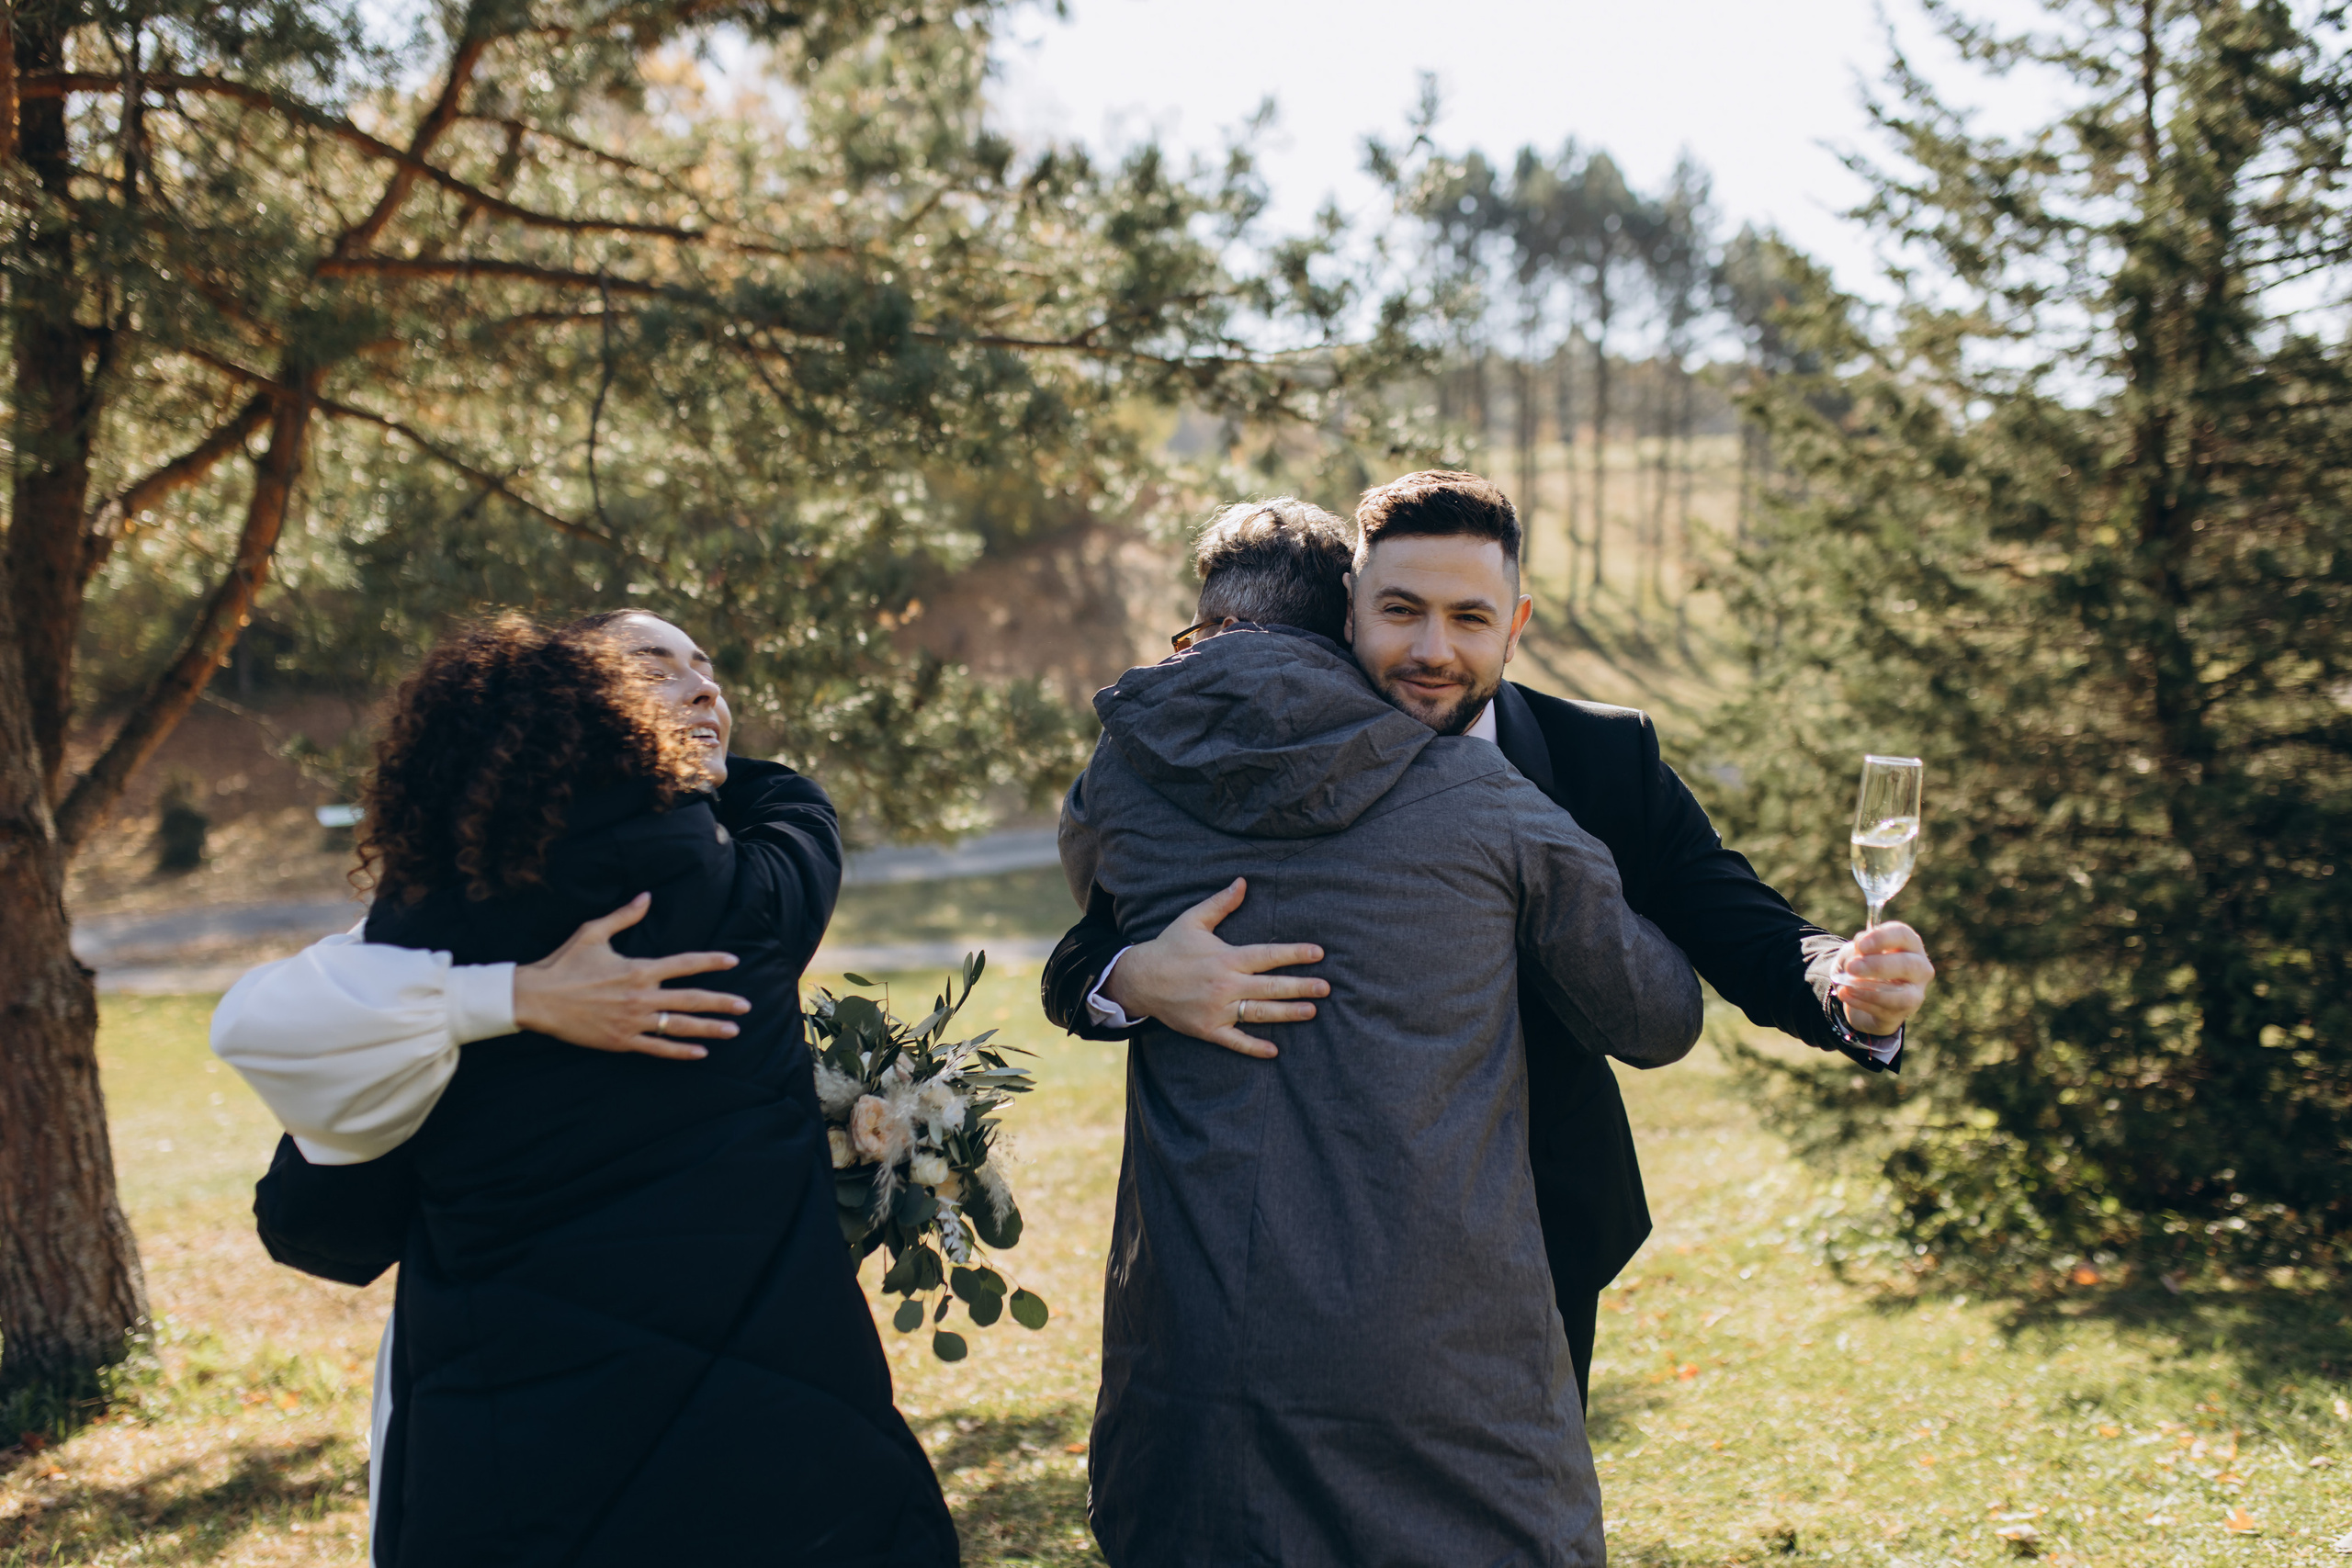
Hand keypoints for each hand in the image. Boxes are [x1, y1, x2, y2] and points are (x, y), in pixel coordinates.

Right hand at [511, 894, 746, 1060]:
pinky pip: (657, 1048)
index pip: (685, 963)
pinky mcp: (621, 1041)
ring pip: (680, 1027)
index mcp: (638, 969)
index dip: (711, 961)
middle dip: (722, 1002)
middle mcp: (641, 997)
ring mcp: (633, 1022)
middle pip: (691, 1000)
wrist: (536, 999)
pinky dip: (680, 1051)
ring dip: (709, 1029)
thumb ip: (624, 916)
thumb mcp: (593, 932)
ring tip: (733, 1030)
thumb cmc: (564, 964)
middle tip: (746, 1005)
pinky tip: (700, 1053)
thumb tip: (646, 896)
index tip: (733, 961)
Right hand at [1100, 877, 1327, 1059]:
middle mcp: (1225, 985)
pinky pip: (1235, 1040)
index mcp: (1225, 958)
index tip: (1318, 953)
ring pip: (1259, 1013)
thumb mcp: (1193, 920)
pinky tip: (1274, 1050)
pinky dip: (1254, 1047)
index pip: (1267, 955)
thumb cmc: (1169, 947)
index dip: (1294, 953)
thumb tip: (1243, 881)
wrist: (1139, 980)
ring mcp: (1217, 1009)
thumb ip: (1221, 903)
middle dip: (1301, 986)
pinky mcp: (1208, 1029)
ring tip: (1311, 1011)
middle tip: (1326, 988)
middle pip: (1271, 986)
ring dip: (1287, 1013)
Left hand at [1833, 921, 1934, 1035]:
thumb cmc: (1862, 967)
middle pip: (1909, 965)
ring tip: (1846, 985)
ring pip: (1903, 996)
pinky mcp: (1902, 1013)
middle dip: (1878, 966)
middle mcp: (1920, 968)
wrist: (1859, 996)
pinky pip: (1885, 1010)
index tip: (1859, 945)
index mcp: (1909, 945)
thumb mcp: (1854, 952)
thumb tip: (1859, 949)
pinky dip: (1861, 1002)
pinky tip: (1845, 994)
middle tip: (1852, 967)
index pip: (1903, 935)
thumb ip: (1856, 949)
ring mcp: (1915, 993)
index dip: (1882, 938)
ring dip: (1870, 990)